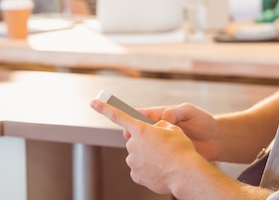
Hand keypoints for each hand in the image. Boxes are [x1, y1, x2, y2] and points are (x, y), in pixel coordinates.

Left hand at [91, 99, 214, 193]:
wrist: (186, 174)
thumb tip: (154, 130)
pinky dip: (148, 169)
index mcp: (140, 129)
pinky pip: (140, 169)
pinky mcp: (136, 175)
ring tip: (164, 160)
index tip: (93, 102)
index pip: (118, 115)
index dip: (104, 108)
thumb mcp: (173, 128)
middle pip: (135, 140)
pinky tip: (160, 169)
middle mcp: (133, 144)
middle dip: (145, 142)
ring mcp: (133, 161)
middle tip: (162, 147)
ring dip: (147, 156)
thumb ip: (159, 125)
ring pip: (137, 155)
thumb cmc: (181, 150)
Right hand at [139, 103, 219, 160]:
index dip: (131, 118)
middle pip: (140, 132)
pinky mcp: (168, 156)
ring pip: (145, 146)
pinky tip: (153, 161)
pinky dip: (151, 159)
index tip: (127, 124)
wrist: (216, 140)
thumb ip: (174, 111)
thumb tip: (161, 120)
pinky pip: (155, 158)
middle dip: (134, 135)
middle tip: (131, 138)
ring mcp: (163, 144)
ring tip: (145, 149)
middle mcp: (160, 130)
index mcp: (162, 116)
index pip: (142, 115)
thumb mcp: (189, 110)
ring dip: (142, 148)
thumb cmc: (203, 122)